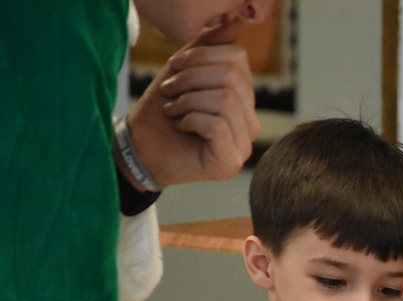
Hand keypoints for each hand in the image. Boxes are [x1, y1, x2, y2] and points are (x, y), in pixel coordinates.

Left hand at [126, 17, 258, 187]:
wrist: (140, 151)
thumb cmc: (161, 113)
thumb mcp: (182, 72)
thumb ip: (208, 49)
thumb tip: (236, 22)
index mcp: (243, 102)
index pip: (238, 60)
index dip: (203, 55)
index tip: (174, 68)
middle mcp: (250, 125)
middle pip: (233, 79)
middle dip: (192, 78)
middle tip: (169, 90)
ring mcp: (243, 147)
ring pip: (227, 101)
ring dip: (189, 100)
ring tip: (173, 109)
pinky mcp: (229, 162)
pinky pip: (218, 125)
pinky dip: (191, 119)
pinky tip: (180, 125)